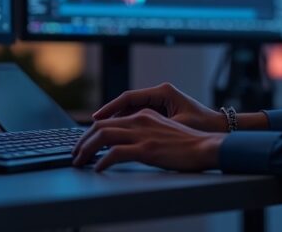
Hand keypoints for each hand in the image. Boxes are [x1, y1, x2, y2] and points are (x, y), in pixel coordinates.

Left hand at [72, 108, 225, 171]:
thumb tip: (127, 143)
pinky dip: (101, 160)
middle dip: (82, 141)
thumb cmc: (188, 143)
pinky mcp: (146, 149)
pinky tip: (97, 168)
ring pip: (103, 136)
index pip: (109, 119)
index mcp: (144, 114)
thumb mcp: (163, 130)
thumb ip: (145, 132)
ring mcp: (142, 134)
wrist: (207, 146)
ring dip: (86, 150)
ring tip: (79, 162)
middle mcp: (140, 120)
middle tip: (74, 154)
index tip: (82, 143)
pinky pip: (115, 153)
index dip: (91, 131)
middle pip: (101, 126)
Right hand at [93, 82, 225, 132]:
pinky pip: (140, 115)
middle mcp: (160, 93)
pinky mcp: (163, 110)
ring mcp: (161, 101)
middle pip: (128, 103)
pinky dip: (129, 124)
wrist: (220, 128)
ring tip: (102, 132)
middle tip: (93, 127)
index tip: (96, 118)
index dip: (110, 108)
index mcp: (163, 92)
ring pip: (133, 110)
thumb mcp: (176, 127)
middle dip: (111, 115)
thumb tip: (130, 132)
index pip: (129, 97)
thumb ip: (155, 127)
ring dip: (119, 120)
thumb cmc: (202, 126)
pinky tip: (118, 134)